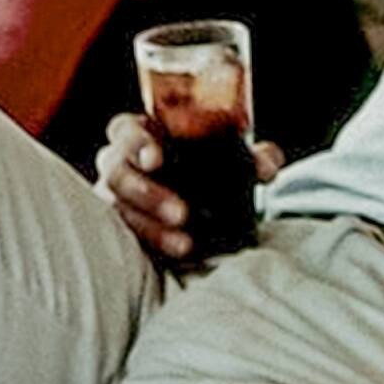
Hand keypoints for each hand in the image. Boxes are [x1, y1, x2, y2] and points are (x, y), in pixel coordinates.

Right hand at [93, 112, 284, 259]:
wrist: (207, 201)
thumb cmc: (210, 167)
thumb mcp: (234, 157)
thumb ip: (254, 157)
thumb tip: (267, 165)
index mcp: (143, 134)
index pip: (125, 130)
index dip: (135, 142)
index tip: (156, 159)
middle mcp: (123, 164)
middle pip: (117, 172)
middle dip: (146, 193)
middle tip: (181, 212)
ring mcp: (118, 198)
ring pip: (119, 210)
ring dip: (151, 228)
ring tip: (185, 243)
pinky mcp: (124, 227)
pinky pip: (128, 238)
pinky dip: (154, 245)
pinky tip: (179, 253)